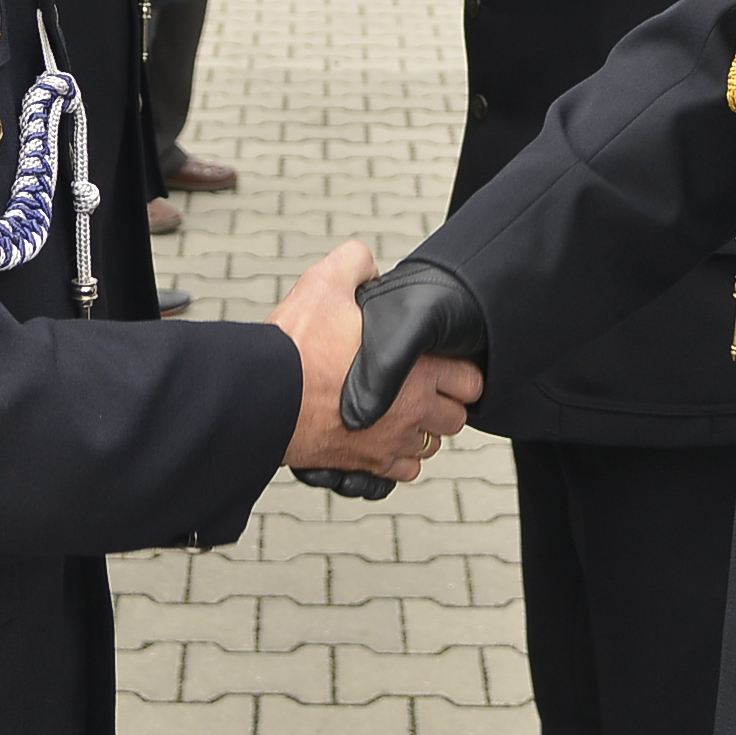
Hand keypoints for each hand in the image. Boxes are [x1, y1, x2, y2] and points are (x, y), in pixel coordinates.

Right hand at [270, 241, 479, 483]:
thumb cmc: (296, 347)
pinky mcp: (365, 465)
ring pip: (431, 446)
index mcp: (417, 369)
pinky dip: (399, 458)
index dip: (460, 370)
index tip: (443, 363)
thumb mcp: (327, 282)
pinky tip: (384, 437)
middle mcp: (411, 412)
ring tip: (403, 411)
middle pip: (456, 419)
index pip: (471, 381)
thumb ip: (356, 263)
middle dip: (446, 403)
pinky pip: (403, 472)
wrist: (265, 397)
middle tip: (424, 387)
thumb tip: (367, 266)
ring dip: (423, 430)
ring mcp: (389, 443)